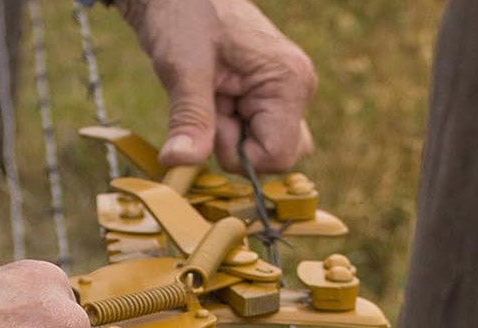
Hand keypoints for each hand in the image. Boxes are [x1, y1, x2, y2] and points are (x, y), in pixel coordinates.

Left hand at [117, 0, 315, 172]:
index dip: (239, 155)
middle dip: (238, 147)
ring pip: (266, 151)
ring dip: (233, 139)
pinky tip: (219, 98)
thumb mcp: (183, 68)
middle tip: (215, 103)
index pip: (278, 157)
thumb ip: (190, 119)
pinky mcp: (271, 98)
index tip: (215, 118)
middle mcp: (298, 90)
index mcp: (289, 82)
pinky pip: (256, 137)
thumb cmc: (184, 14)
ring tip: (215, 97)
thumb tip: (179, 162)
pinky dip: (231, 130)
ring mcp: (287, 95)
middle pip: (277, 159)